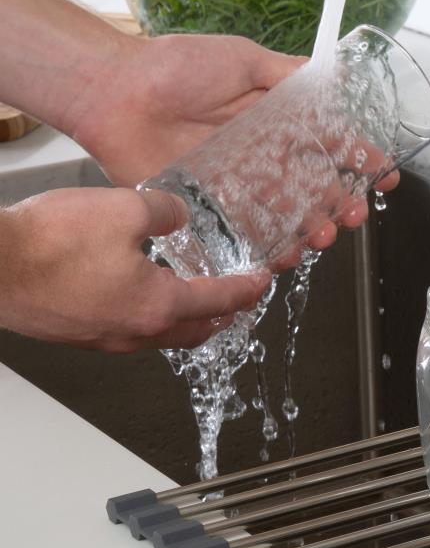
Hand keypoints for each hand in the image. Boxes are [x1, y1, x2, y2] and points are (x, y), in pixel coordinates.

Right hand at [0, 187, 269, 352]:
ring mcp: (104, 338)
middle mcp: (135, 332)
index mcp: (158, 306)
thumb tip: (178, 216)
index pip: (219, 301)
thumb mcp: (125, 209)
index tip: (262, 282)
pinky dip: (152, 318)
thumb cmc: (49, 244)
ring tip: (196, 300)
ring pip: (162, 336)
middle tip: (237, 300)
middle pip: (195, 332)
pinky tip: (143, 294)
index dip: (246, 290)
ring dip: (187, 320)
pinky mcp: (77, 333)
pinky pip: (129, 332)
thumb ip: (165, 212)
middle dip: (223, 316)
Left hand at [71, 32, 399, 253]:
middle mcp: (264, 152)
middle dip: (341, 203)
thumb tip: (334, 73)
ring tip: (323, 238)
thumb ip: (288, 73)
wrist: (115, 92)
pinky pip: (248, 230)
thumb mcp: (242, 59)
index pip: (329, 141)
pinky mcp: (212, 202)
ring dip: (311, 228)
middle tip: (354, 216)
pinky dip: (269, 245)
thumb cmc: (174, 67)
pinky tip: (287, 255)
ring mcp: (240, 180)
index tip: (386, 174)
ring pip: (287, 212)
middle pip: (315, 185)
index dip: (360, 158)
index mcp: (277, 118)